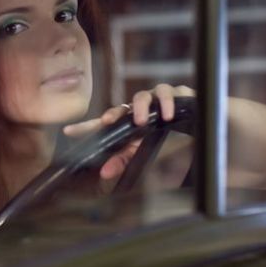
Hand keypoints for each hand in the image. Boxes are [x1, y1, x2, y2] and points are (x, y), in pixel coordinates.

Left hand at [63, 84, 194, 192]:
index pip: (103, 123)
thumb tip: (105, 174)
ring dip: (140, 106)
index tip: (67, 132)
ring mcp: (156, 98)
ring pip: (144, 95)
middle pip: (121, 106)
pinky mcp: (177, 93)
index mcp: (126, 121)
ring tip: (141, 120)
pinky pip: (170, 91)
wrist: (198, 124)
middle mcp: (138, 107)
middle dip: (113, 113)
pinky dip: (168, 101)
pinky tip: (168, 113)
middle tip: (108, 121)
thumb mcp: (142, 151)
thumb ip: (122, 160)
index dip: (86, 126)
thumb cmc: (165, 136)